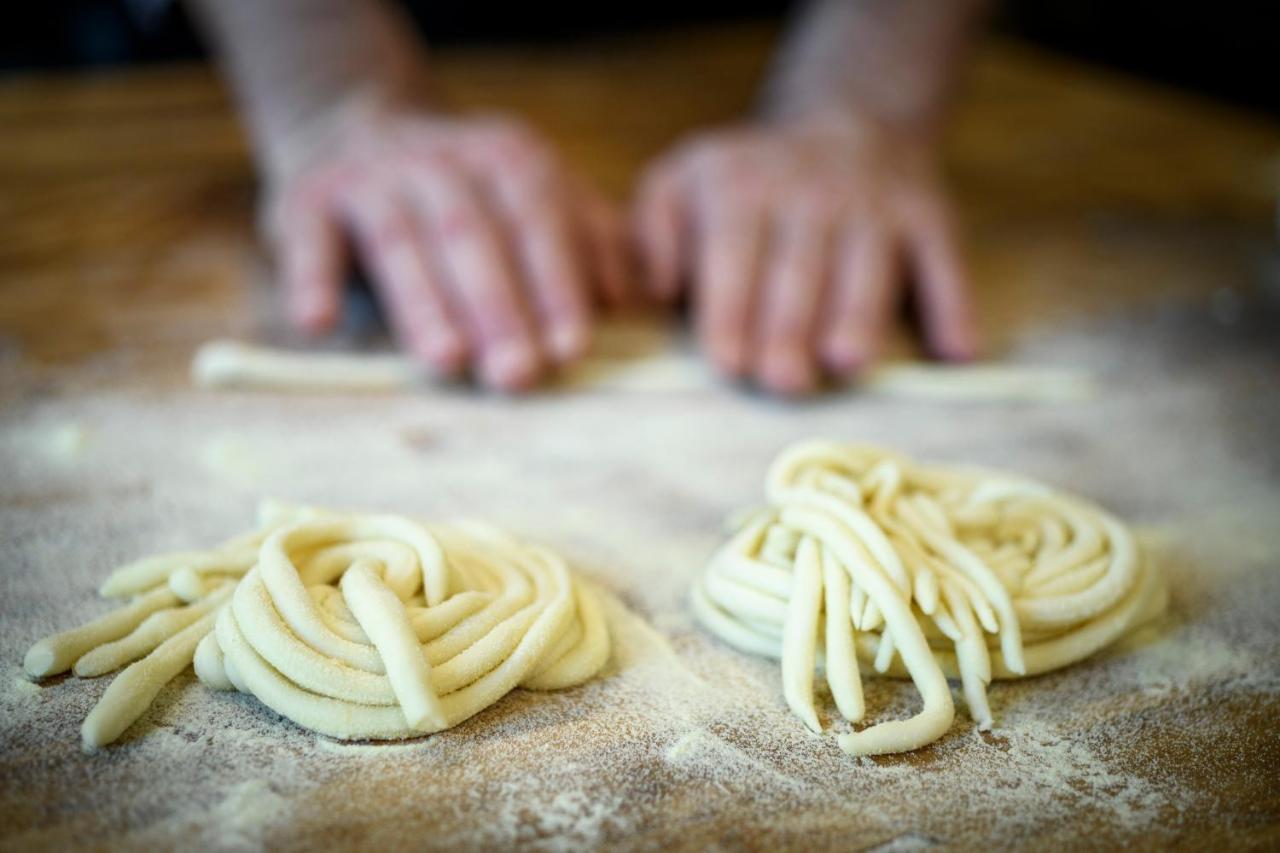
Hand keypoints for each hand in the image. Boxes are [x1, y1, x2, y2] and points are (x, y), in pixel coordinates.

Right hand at [266, 105, 630, 390]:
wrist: (358, 127)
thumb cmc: (469, 197)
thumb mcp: (533, 200)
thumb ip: (588, 240)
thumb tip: (633, 298)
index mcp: (507, 158)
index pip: (538, 220)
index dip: (555, 284)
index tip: (571, 348)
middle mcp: (441, 159)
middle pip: (473, 234)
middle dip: (498, 306)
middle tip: (517, 374)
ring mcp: (371, 176)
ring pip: (400, 239)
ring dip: (423, 302)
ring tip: (446, 360)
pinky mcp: (306, 196)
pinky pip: (309, 239)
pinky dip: (311, 278)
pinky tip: (319, 323)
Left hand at [634, 115, 977, 395]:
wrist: (848, 122)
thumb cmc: (747, 181)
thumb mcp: (682, 180)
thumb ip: (654, 231)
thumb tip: (657, 288)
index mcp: (742, 187)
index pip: (733, 256)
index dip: (730, 311)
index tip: (727, 362)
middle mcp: (811, 192)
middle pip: (799, 271)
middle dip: (789, 327)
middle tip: (782, 381)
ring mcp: (875, 204)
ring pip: (868, 268)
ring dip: (858, 315)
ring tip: (845, 362)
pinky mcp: (929, 215)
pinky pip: (944, 262)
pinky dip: (953, 305)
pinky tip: (958, 351)